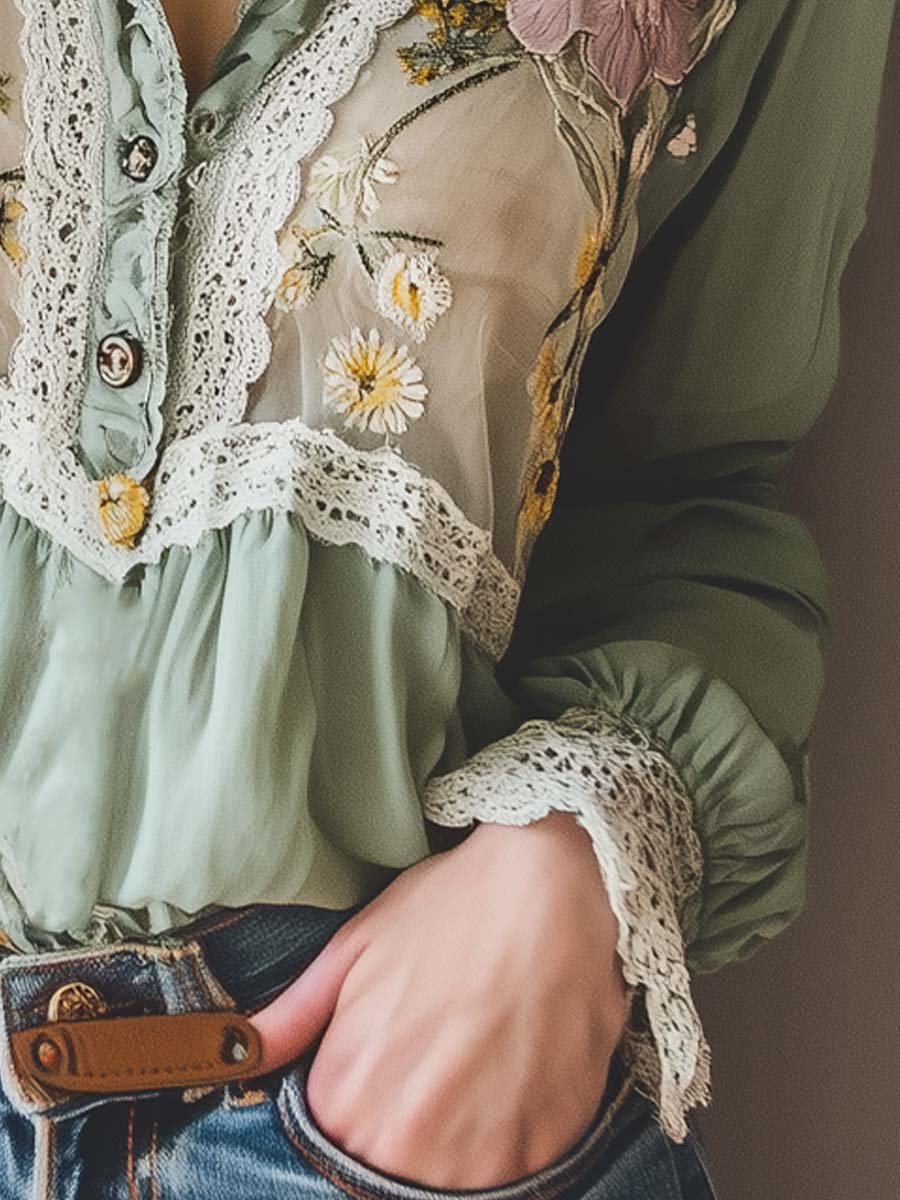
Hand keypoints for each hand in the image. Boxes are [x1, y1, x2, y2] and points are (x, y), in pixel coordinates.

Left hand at [248, 812, 631, 1189]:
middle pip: (396, 1170)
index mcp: (346, 1099)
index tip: (396, 1068)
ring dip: (467, 1139)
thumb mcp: (353, 949)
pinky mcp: (545, 1149)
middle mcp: (404, 1144)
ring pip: (457, 1181)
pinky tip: (522, 1071)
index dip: (369, 1103)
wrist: (548, 886)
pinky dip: (520, 1136)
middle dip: (414, 1127)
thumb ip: (295, 1016)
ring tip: (486, 1064)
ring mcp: (480, 1155)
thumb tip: (243, 1053)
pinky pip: (520, 1176)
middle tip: (447, 1060)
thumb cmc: (446, 908)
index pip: (339, 1145)